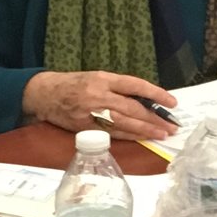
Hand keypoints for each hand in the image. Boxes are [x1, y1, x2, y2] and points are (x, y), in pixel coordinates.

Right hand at [21, 70, 176, 141]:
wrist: (45, 94)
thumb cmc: (74, 84)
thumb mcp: (96, 77)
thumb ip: (118, 88)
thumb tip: (145, 99)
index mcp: (103, 79)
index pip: (135, 86)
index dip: (155, 94)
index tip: (172, 102)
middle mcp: (99, 95)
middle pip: (133, 108)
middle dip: (154, 118)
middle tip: (171, 125)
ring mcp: (92, 113)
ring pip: (124, 123)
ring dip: (145, 130)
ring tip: (162, 134)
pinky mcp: (86, 128)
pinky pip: (112, 133)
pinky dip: (129, 136)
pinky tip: (142, 138)